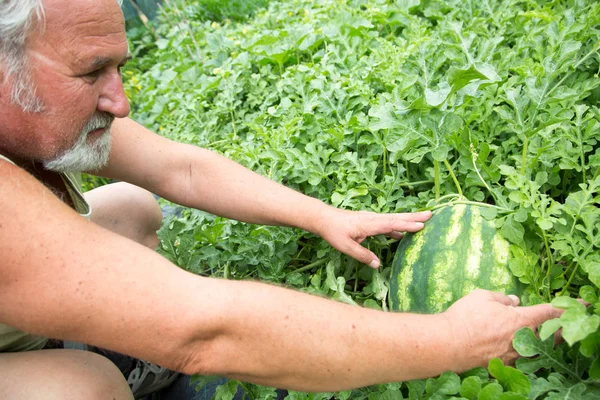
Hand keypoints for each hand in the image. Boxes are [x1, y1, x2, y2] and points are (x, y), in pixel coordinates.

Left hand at [315, 207, 431, 266]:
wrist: (323, 218)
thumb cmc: (333, 232)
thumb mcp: (346, 246)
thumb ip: (362, 255)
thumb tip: (377, 265)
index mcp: (369, 224)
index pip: (390, 224)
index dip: (406, 225)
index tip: (421, 225)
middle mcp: (373, 219)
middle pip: (396, 217)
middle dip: (414, 216)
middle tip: (431, 214)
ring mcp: (372, 219)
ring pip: (393, 219)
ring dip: (408, 219)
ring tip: (423, 221)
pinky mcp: (369, 221)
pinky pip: (387, 223)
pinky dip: (397, 226)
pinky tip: (401, 233)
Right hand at [442, 289, 563, 370]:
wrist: (449, 344)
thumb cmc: (465, 317)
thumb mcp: (483, 297)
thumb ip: (502, 299)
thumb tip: (513, 301)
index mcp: (522, 319)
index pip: (551, 312)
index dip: (567, 308)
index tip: (583, 305)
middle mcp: (523, 339)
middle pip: (551, 336)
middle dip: (563, 329)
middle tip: (570, 324)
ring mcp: (514, 355)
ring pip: (537, 349)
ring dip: (546, 343)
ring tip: (549, 338)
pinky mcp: (504, 365)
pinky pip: (521, 358)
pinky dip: (526, 353)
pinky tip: (522, 350)